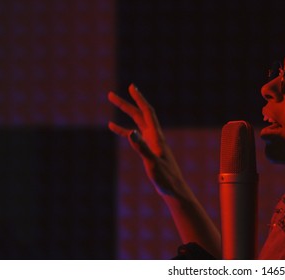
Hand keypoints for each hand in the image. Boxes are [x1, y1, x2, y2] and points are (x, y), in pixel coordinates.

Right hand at [108, 84, 221, 256]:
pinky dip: (124, 130)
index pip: (147, 113)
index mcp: (157, 137)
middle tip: (110, 95)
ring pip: (136, 122)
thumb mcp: (152, 164)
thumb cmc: (165, 179)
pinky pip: (134, 136)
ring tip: (112, 103)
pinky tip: (115, 128)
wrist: (174, 190)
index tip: (131, 87)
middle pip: (140, 115)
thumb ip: (141, 148)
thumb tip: (131, 132)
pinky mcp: (149, 150)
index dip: (139, 99)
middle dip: (126, 103)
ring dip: (125, 113)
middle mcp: (155, 137)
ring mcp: (152, 142)